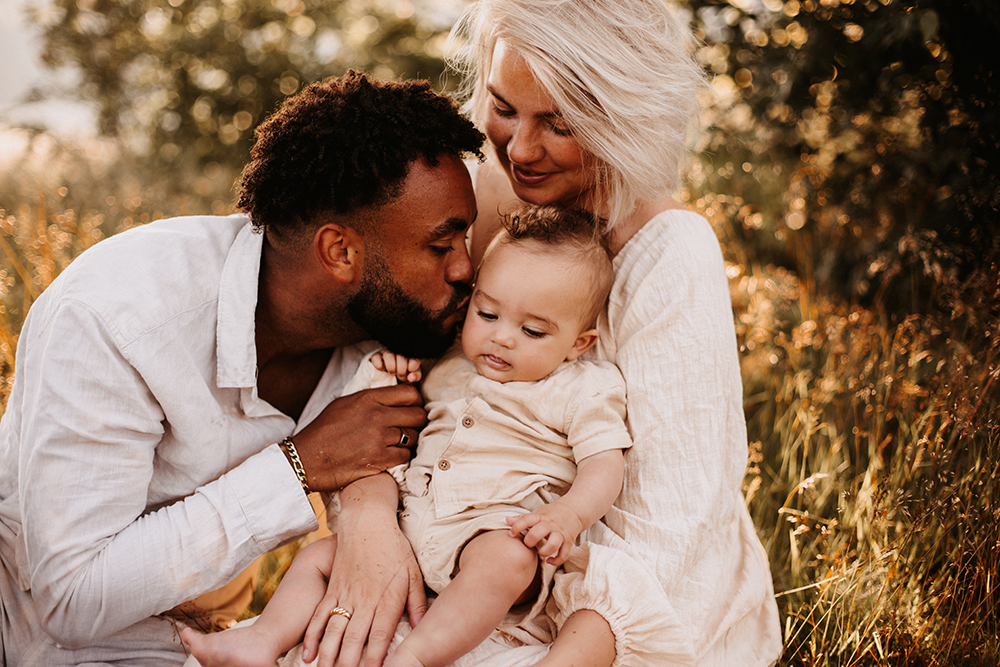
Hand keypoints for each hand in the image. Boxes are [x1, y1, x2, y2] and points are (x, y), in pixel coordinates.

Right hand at [292, 385, 425, 492]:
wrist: (306, 459)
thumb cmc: (323, 431)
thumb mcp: (344, 403)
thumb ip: (371, 398)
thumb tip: (394, 396)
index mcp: (368, 398)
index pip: (410, 392)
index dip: (415, 401)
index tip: (411, 407)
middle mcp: (377, 416)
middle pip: (418, 414)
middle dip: (416, 421)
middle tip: (408, 426)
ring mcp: (379, 438)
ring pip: (413, 436)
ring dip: (408, 440)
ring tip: (396, 442)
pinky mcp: (379, 459)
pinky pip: (405, 455)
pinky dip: (400, 456)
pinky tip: (389, 455)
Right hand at [302, 475, 426, 666]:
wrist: (367, 521)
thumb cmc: (394, 547)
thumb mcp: (413, 573)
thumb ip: (417, 603)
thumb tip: (422, 628)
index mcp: (385, 598)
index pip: (379, 635)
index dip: (374, 658)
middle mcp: (363, 600)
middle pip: (353, 639)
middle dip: (348, 663)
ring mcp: (345, 594)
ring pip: (334, 631)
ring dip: (328, 655)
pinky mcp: (332, 588)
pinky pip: (319, 616)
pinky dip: (313, 636)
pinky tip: (309, 654)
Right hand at [371, 351, 422, 382]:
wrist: (393, 370)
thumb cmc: (405, 370)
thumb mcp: (413, 374)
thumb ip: (416, 376)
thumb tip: (412, 377)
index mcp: (410, 354)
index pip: (413, 360)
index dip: (411, 368)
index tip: (409, 371)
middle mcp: (399, 350)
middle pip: (401, 357)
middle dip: (401, 370)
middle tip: (400, 374)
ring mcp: (387, 352)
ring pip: (388, 355)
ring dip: (391, 367)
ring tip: (392, 372)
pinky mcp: (377, 355)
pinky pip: (376, 358)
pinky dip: (379, 366)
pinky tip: (383, 369)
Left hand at [506, 501, 584, 566]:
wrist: (574, 511)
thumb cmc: (551, 514)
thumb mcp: (537, 513)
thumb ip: (523, 518)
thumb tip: (507, 520)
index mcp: (541, 516)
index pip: (526, 520)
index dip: (516, 527)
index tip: (511, 534)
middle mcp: (550, 524)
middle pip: (537, 533)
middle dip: (529, 542)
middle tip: (528, 544)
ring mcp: (560, 533)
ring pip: (552, 544)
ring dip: (543, 551)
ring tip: (539, 552)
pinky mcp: (569, 542)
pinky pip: (564, 555)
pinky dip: (556, 561)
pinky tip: (549, 560)